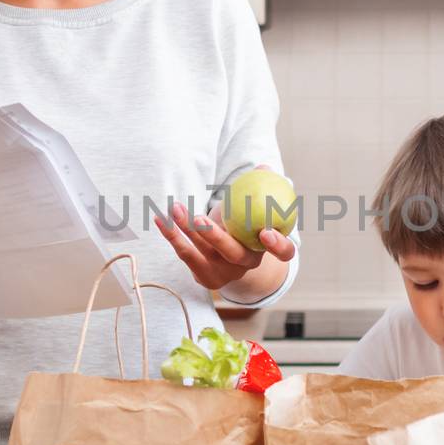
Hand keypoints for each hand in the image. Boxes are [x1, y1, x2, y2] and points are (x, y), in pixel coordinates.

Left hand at [154, 199, 295, 291]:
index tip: (266, 232)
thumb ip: (262, 189)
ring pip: (204, 251)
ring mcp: (225, 273)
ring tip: (175, 208)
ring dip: (187, 229)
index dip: (277, 245)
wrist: (227, 257)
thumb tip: (263, 168)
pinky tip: (160, 219)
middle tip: (199, 217)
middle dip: (215, 236)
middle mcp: (247, 265)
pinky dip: (172, 235)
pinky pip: (186, 254)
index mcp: (267, 249)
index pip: (283, 253)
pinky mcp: (205, 277)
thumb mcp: (256, 208)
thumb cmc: (244, 224)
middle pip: (233, 254)